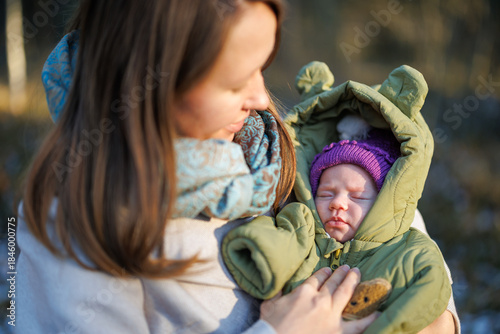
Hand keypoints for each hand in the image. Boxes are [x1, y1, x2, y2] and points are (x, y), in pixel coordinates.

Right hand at [260, 265, 377, 333]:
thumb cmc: (271, 325)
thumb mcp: (269, 304)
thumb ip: (277, 293)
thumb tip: (277, 286)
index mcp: (304, 292)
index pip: (317, 278)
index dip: (324, 272)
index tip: (329, 269)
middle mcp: (320, 299)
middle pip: (333, 282)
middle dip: (341, 274)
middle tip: (348, 268)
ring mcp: (330, 314)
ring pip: (345, 293)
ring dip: (352, 282)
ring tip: (357, 274)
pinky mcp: (337, 331)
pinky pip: (357, 324)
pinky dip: (369, 317)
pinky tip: (378, 311)